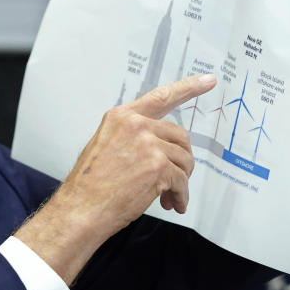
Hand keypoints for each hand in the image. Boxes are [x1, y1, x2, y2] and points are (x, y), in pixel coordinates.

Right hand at [15, 74, 216, 282]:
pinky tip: (172, 204)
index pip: (161, 97)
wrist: (81, 209)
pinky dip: (180, 196)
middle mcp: (136, 125)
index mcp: (122, 116)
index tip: (208, 80)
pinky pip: (182, 181)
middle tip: (174, 180)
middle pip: (179, 136)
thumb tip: (160, 145)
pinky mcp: (158, 166)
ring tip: (168, 196)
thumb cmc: (90, 185)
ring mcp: (148, 144)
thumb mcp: (105, 146)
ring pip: (184, 160)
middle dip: (181, 160)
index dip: (188, 87)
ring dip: (180, 181)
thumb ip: (131, 136)